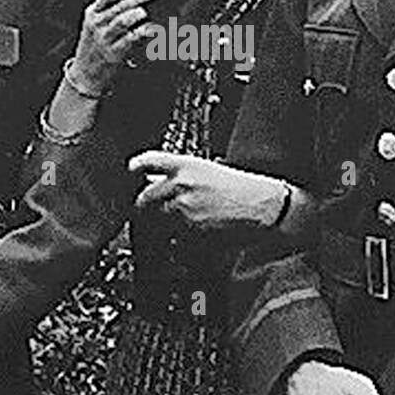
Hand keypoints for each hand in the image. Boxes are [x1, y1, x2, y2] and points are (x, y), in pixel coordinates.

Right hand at [67, 0, 161, 94]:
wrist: (85, 75)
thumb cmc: (96, 47)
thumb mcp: (95, 24)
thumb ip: (109, 9)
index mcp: (92, 13)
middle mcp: (96, 24)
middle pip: (120, 5)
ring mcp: (104, 38)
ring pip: (122, 20)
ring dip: (138, 12)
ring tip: (151, 7)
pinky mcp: (114, 53)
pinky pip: (130, 39)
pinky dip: (143, 32)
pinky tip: (154, 28)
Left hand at [128, 151, 284, 230]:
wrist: (263, 206)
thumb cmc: (242, 187)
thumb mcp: (210, 170)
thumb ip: (182, 174)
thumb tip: (160, 179)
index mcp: (187, 165)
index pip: (150, 162)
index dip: (136, 166)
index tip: (131, 170)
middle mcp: (182, 185)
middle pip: (146, 196)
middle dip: (146, 203)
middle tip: (150, 205)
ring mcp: (185, 209)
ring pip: (161, 216)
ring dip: (166, 217)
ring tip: (190, 213)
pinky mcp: (191, 230)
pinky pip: (176, 232)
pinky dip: (180, 231)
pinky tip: (199, 224)